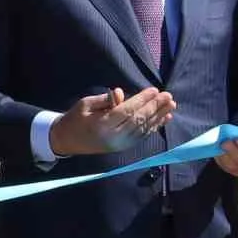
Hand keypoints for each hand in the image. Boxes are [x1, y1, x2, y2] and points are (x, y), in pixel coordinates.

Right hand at [48, 87, 175, 156]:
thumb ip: (105, 99)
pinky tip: (164, 118)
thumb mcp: (86, 104)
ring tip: (171, 105)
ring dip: (159, 116)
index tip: (154, 90)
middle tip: (168, 96)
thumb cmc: (76, 118)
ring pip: (143, 129)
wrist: (66, 141)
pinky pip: (142, 136)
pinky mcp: (124, 148)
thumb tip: (121, 93)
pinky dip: (154, 126)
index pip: (126, 111)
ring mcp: (120, 145)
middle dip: (154, 107)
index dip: (142, 100)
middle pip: (138, 121)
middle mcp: (113, 138)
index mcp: (102, 126)